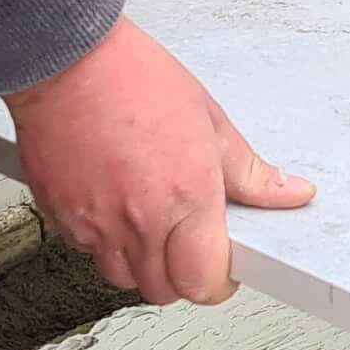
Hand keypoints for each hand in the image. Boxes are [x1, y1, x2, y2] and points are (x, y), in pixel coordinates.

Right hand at [5, 15, 313, 304]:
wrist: (66, 58)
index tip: (221, 267)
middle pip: (164, 290)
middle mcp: (140, 219)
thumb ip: (249, 172)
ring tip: (149, 222)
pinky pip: (87, 252)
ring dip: (141, 263)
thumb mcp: (209, 119)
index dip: (218, 282)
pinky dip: (103, 241)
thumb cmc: (131, 77)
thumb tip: (288, 193)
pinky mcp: (62, 216)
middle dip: (181, 276)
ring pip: (123, 278)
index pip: (205, 282)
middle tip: (188, 243)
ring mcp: (96, 223)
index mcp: (186, 196)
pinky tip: (113, 204)